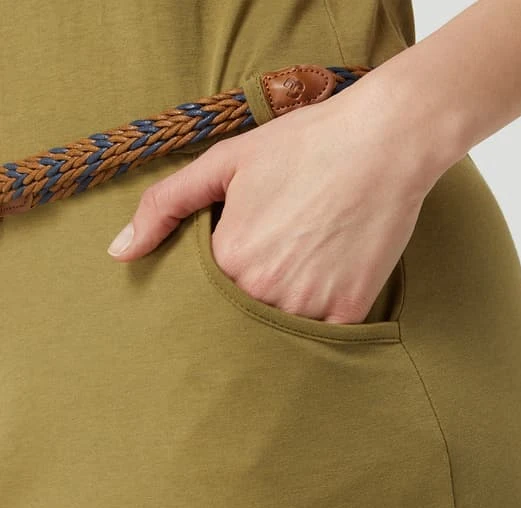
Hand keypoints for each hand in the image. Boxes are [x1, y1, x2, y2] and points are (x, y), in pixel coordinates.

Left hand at [107, 78, 436, 323]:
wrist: (384, 141)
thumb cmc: (303, 145)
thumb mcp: (224, 162)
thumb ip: (165, 206)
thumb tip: (119, 252)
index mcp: (228, 259)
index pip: (205, 295)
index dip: (220, 278)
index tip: (241, 259)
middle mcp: (263, 291)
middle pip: (241, 318)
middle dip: (249, 300)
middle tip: (275, 264)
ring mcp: (308, 306)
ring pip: (281, 333)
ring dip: (284, 314)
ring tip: (303, 268)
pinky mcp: (349, 311)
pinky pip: (323, 336)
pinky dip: (321, 320)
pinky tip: (328, 281)